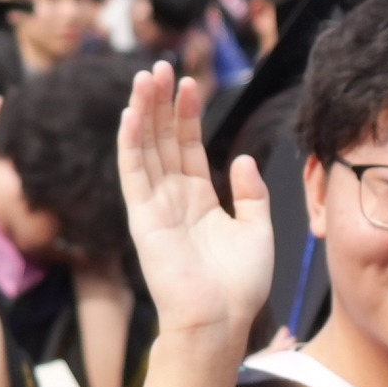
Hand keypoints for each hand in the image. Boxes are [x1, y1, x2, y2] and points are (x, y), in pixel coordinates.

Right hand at [115, 61, 280, 347]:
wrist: (220, 320)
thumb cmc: (239, 286)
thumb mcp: (257, 230)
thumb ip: (250, 193)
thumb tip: (243, 158)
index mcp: (198, 200)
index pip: (187, 146)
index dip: (187, 114)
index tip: (189, 82)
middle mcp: (172, 198)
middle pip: (161, 140)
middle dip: (160, 103)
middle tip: (160, 66)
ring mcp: (155, 207)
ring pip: (145, 148)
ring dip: (143, 112)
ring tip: (145, 76)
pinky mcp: (143, 218)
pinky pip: (133, 174)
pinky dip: (130, 143)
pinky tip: (131, 114)